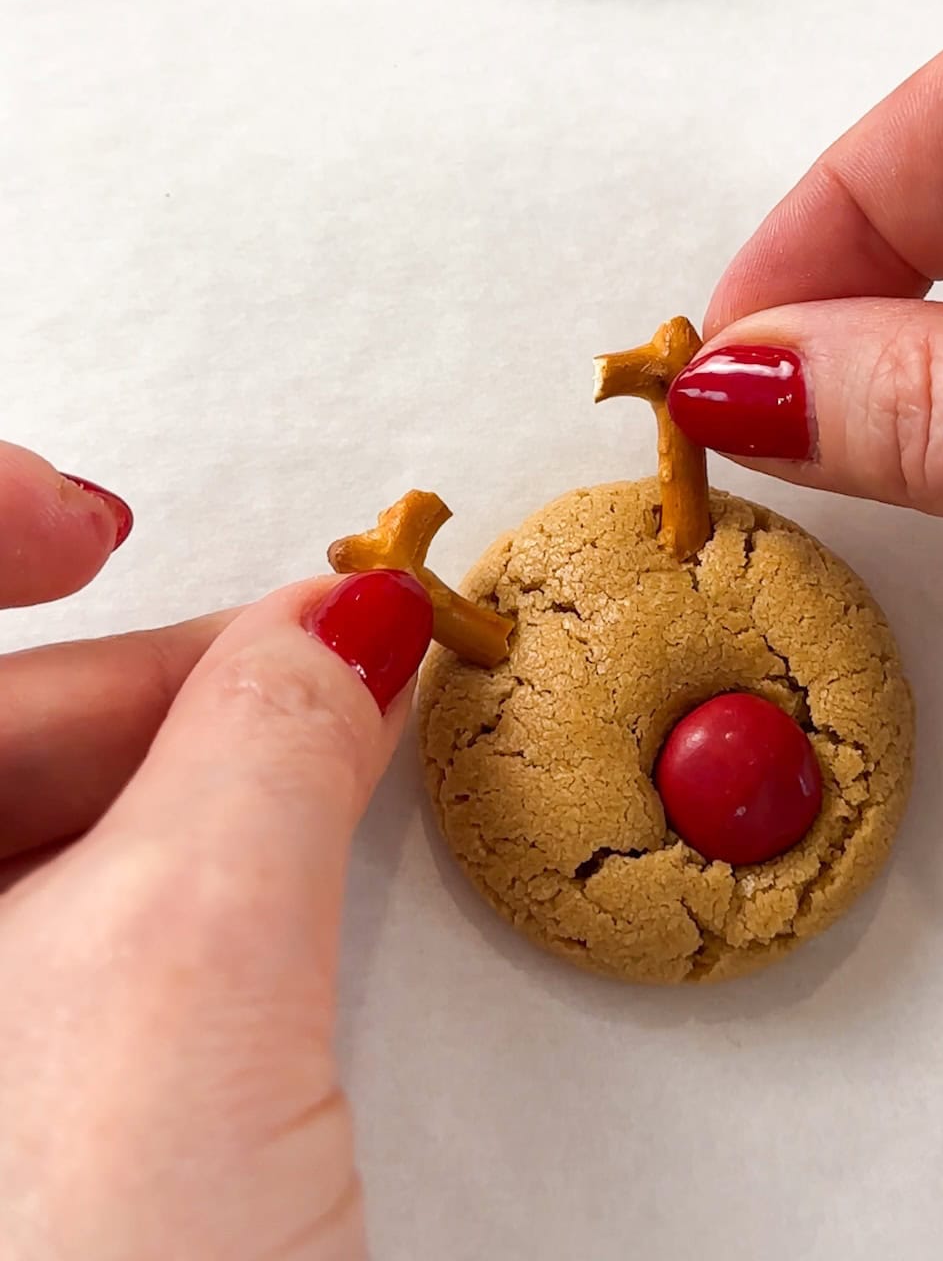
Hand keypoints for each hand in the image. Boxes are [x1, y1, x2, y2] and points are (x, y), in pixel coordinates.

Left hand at [0, 442, 433, 1259]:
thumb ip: (272, 746)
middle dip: (142, 681)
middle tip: (304, 671)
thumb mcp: (186, 977)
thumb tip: (351, 624)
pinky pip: (49, 922)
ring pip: (22, 827)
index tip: (99, 524)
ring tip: (296, 790)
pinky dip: (159, 874)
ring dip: (172, 782)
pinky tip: (240, 892)